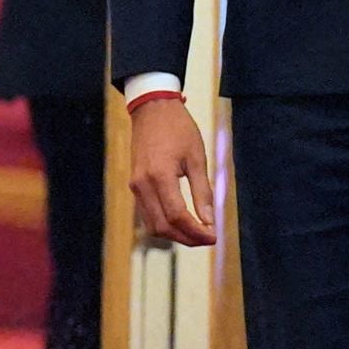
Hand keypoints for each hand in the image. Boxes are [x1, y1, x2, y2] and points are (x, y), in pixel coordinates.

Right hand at [126, 97, 216, 246]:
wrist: (152, 108)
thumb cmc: (178, 128)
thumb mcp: (197, 157)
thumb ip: (202, 191)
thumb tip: (209, 221)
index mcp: (159, 175)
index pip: (177, 215)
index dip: (196, 231)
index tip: (213, 236)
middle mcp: (142, 184)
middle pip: (162, 226)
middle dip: (186, 238)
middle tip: (208, 239)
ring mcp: (135, 186)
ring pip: (153, 224)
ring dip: (175, 234)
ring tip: (198, 233)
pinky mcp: (135, 185)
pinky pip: (148, 214)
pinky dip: (165, 224)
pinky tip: (182, 222)